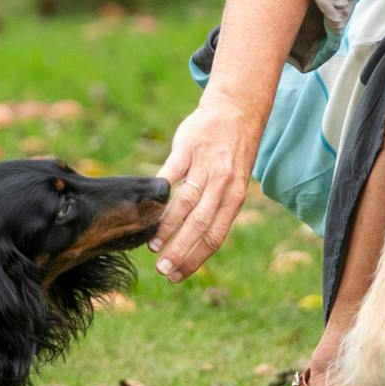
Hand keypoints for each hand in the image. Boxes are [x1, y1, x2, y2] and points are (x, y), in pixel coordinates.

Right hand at [150, 93, 260, 281]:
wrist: (236, 110)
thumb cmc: (231, 154)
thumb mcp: (233, 184)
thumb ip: (216, 209)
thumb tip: (194, 243)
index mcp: (234, 197)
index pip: (216, 236)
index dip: (197, 258)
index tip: (178, 275)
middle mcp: (223, 184)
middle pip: (200, 224)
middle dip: (181, 250)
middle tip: (163, 270)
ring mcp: (205, 165)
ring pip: (186, 203)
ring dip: (168, 227)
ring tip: (153, 246)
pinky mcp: (188, 147)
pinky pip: (172, 173)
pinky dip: (161, 192)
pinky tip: (148, 210)